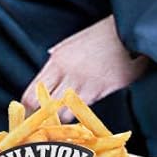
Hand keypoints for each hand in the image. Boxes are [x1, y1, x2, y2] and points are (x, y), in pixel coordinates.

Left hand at [22, 15, 150, 116]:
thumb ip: (59, 56)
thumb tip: (50, 61)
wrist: (126, 31)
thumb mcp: (72, 42)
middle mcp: (67, 73)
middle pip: (45, 107)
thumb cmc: (100, 35)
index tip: (30, 116)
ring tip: (65, 122)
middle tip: (46, 126)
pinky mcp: (104, 89)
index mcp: (56, 61)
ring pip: (65, 113)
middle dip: (44, 118)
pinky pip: (86, 109)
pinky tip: (83, 116)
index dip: (29, 108)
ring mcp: (85, 83)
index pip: (32, 93)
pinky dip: (82, 116)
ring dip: (65, 120)